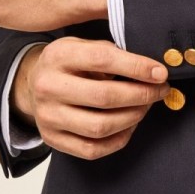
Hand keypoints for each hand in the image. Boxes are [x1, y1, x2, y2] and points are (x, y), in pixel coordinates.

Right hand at [12, 38, 169, 159]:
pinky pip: (93, 149)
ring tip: (146, 106)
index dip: (137, 67)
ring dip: (133, 117)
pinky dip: (119, 139)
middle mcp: (48, 86)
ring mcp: (48, 116)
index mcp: (58, 56)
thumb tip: (153, 70)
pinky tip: (130, 124)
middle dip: (141, 95)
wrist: (33, 84)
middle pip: (104, 96)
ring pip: (100, 126)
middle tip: (161, 90)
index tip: (161, 73)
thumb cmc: (70, 63)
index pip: (103, 59)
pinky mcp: (52, 139)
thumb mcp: (83, 45)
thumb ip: (113, 52)